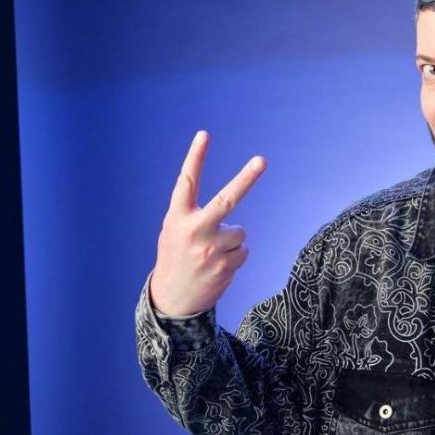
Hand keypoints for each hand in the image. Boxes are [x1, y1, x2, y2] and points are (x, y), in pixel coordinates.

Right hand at [149, 131, 265, 316]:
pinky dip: (234, 258)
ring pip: (240, 232)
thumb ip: (192, 216)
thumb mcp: (173, 232)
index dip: (195, 157)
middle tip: (261, 160)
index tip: (204, 135)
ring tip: (211, 255)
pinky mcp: (226, 266)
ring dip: (231, 242)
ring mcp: (212, 249)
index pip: (187, 182)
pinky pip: (243, 252)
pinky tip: (217, 267)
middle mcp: (195, 231)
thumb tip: (230, 216)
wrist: (173, 299)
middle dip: (246, 179)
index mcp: (177, 218)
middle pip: (227, 200)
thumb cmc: (175, 257)